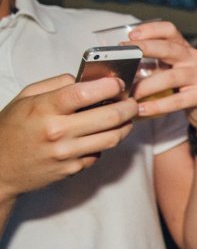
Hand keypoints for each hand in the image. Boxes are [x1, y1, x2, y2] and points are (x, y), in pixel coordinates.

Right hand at [0, 74, 137, 199]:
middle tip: (132, 101)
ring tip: (127, 117)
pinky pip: (100, 153)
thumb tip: (87, 79)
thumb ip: (56, 84)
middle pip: (109, 117)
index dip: (108, 86)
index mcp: (43, 109)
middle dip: (128, 106)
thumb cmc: (12, 129)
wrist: (0, 168)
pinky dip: (105, 142)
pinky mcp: (73, 169)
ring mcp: (66, 153)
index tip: (119, 82)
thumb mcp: (25, 98)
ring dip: (126, 125)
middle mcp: (57, 132)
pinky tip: (102, 134)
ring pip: (112, 138)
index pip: (84, 93)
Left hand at [127, 20, 196, 136]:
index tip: (130, 35)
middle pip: (169, 48)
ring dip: (147, 85)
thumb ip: (149, 66)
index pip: (169, 30)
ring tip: (129, 94)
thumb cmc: (183, 89)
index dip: (151, 30)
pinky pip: (178, 100)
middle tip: (124, 54)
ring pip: (170, 77)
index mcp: (183, 48)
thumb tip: (116, 67)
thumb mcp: (168, 72)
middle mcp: (194, 58)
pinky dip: (158, 106)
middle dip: (145, 48)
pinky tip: (142, 109)